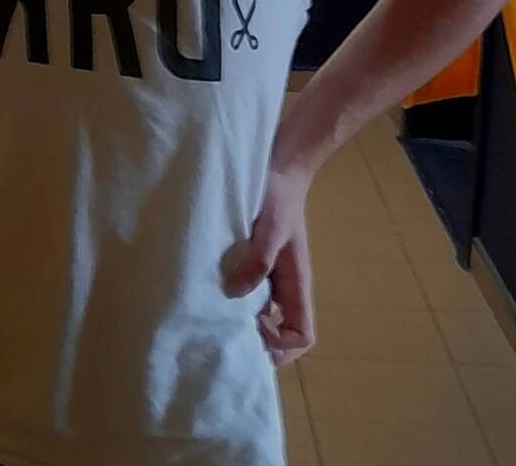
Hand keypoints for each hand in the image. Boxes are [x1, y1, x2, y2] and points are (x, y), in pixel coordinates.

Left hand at [221, 166, 315, 366]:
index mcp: (297, 283)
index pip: (302, 334)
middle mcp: (286, 285)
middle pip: (282, 332)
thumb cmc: (279, 199)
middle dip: (259, 341)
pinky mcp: (256, 261)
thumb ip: (259, 260)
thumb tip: (237, 294)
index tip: (255, 334)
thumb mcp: (271, 228)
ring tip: (215, 312)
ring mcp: (272, 275)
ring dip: (244, 320)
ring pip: (263, 313)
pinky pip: (250, 291)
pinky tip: (212, 286)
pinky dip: (235, 297)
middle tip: (226, 332)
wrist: (279, 169)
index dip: (282, 346)